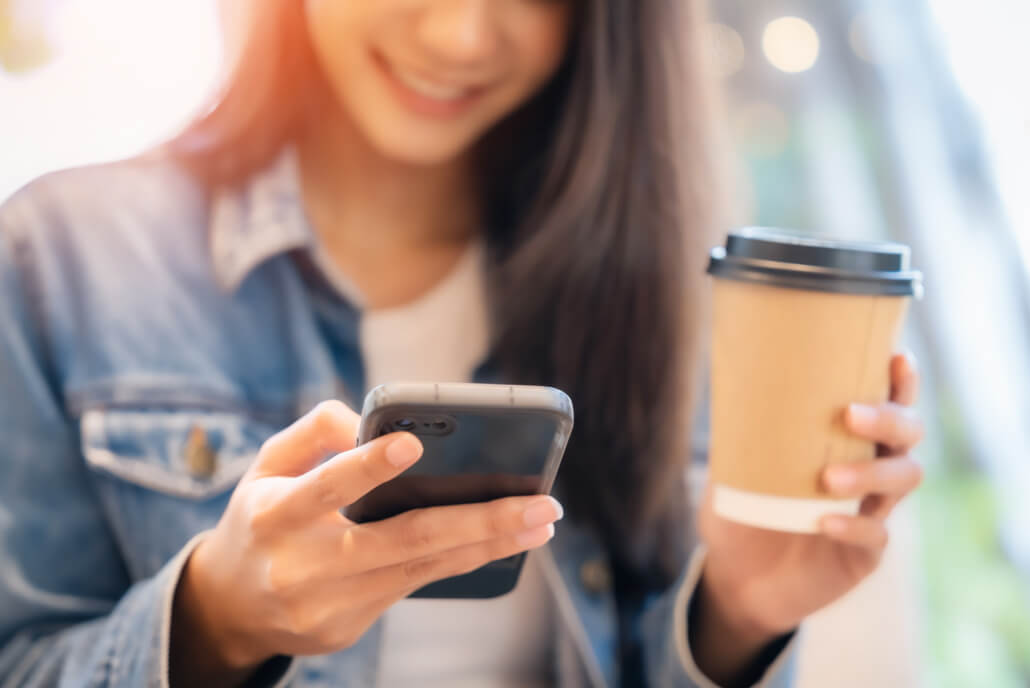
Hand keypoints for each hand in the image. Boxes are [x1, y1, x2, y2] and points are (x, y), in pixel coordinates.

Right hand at [169, 401, 562, 685]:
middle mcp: (302, 566)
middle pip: (400, 540)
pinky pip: (415, 586)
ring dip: (488, 544)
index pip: (323, 487)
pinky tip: (504, 542)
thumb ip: (312, 433)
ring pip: (422, 568)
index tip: (414, 443)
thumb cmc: (260, 518)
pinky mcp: (348, 628)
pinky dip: (461, 561)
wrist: (227, 608)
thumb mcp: (266, 467)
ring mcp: (329, 605)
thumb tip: (369, 420)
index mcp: (274, 516)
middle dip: (478, 520)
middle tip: (540, 502)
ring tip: (540, 521)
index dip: (367, 466)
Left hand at [693, 352, 924, 683]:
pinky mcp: (866, 553)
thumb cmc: (741, 512)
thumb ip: (740, 435)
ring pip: (905, 478)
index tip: (896, 357)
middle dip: (889, 418)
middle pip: (909, 434)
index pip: (886, 402)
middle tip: (849, 415)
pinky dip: (855, 525)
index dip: (900, 380)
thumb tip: (729, 386)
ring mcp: (873, 510)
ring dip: (871, 472)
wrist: (737, 578)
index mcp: (845, 440)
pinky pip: (876, 534)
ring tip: (828, 478)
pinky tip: (825, 523)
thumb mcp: (734, 469)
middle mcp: (870, 468)